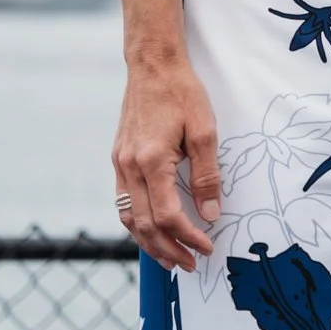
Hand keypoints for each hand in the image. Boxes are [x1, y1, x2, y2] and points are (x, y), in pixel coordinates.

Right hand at [112, 55, 220, 269]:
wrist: (152, 64)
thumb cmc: (181, 92)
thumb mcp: (204, 130)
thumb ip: (207, 174)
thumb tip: (211, 214)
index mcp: (151, 161)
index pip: (167, 216)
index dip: (187, 237)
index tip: (207, 247)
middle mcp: (130, 167)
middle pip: (144, 225)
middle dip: (168, 250)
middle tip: (190, 265)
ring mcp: (120, 163)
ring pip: (128, 217)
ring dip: (149, 243)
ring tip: (170, 258)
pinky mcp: (119, 158)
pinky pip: (123, 201)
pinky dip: (137, 222)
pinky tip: (151, 229)